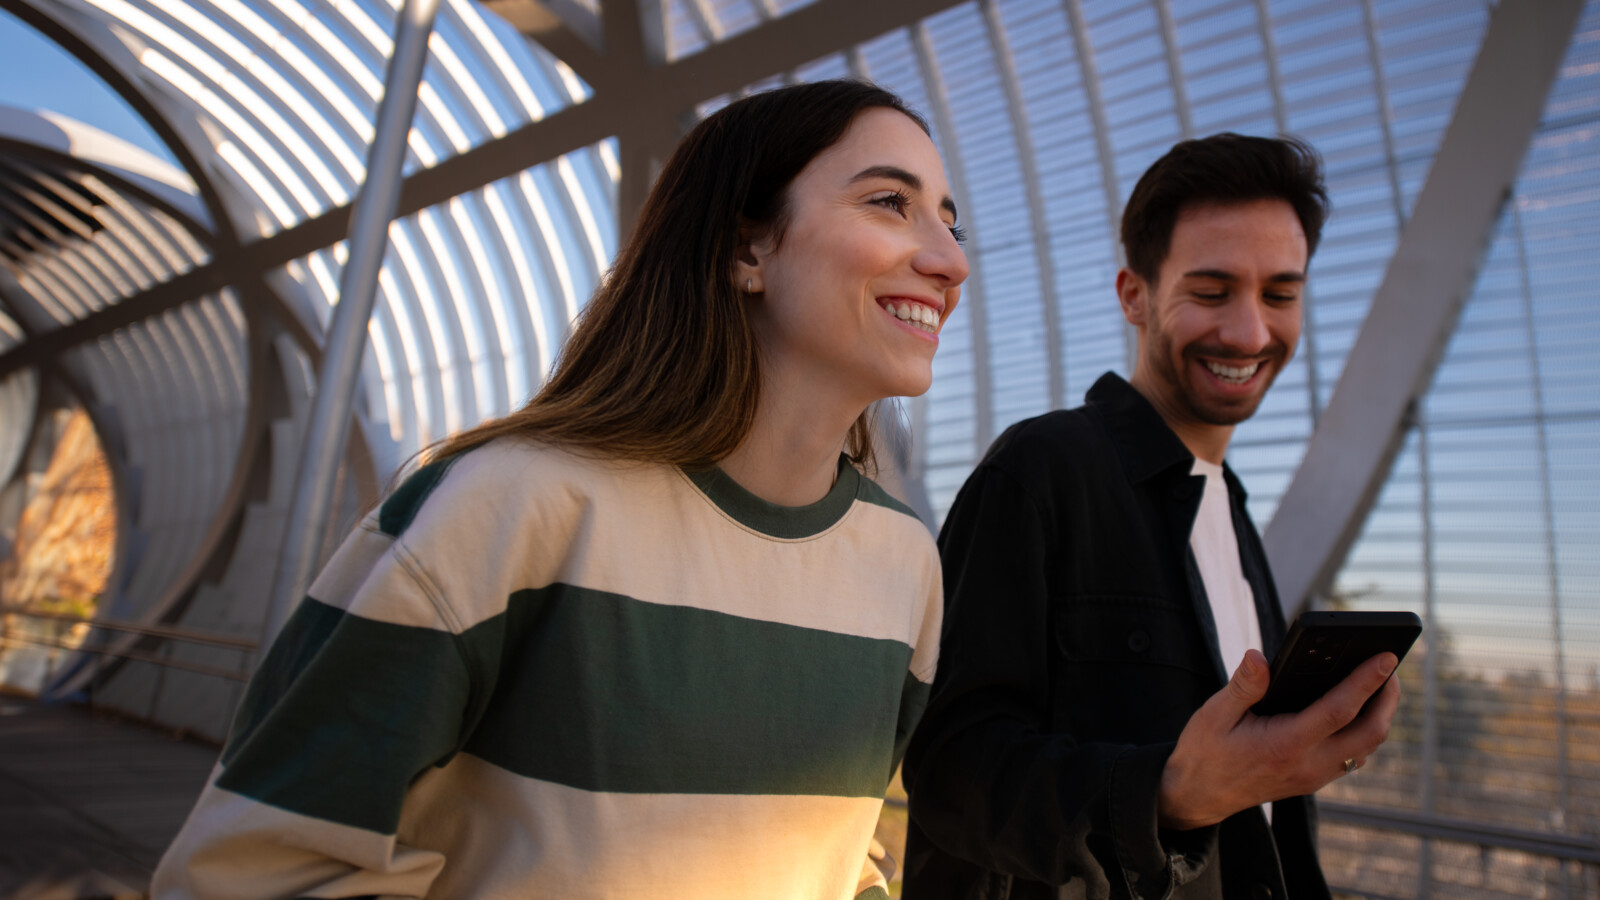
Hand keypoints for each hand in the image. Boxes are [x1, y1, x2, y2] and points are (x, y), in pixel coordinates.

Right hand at [1157, 647, 1400, 829]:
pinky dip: (1365, 731)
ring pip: (1367, 747)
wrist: (1199, 796)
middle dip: (1387, 697)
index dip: (1365, 681)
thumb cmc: (1205, 752)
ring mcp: (1315, 776)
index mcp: (1284, 745)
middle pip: (1370, 732)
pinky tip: (1357, 710)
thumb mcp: (1214, 714)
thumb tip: (1259, 656)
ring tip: (1380, 683)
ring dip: (1380, 715)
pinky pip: (1354, 756)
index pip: (1338, 710)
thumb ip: (1243, 686)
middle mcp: (1308, 765)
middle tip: (1389, 666)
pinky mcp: (1314, 779)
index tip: (1385, 657)